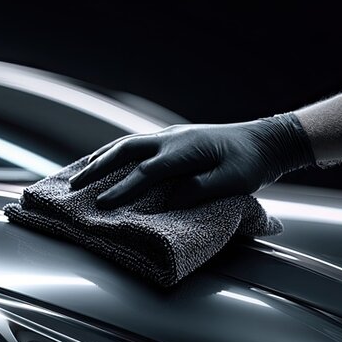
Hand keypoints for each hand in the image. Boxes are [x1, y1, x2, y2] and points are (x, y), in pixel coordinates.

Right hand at [69, 113, 314, 208]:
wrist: (267, 139)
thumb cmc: (252, 163)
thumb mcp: (233, 181)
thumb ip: (200, 190)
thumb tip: (169, 201)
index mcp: (184, 151)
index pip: (145, 172)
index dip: (122, 189)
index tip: (101, 204)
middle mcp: (171, 139)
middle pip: (124, 152)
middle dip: (96, 169)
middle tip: (73, 186)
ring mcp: (170, 136)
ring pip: (126, 144)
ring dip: (101, 159)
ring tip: (79, 173)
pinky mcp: (172, 139)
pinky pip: (136, 145)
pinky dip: (115, 153)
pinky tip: (107, 161)